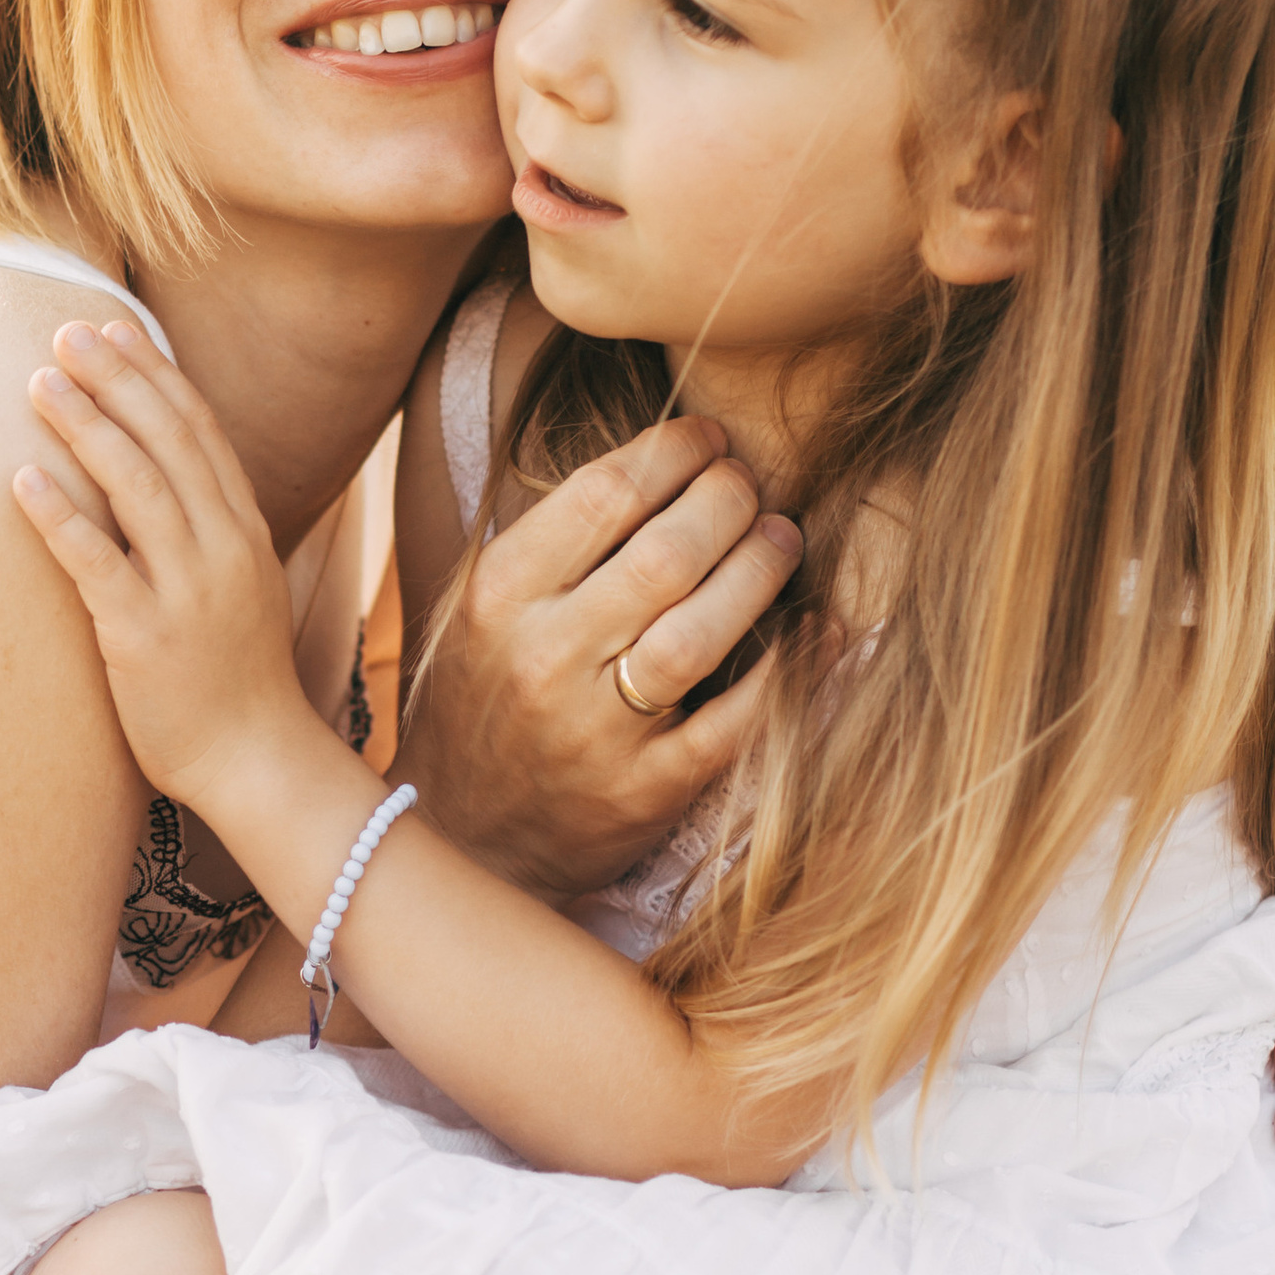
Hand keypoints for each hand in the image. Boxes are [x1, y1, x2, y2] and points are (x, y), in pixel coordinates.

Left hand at [14, 320, 319, 814]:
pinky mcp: (145, 638)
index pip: (199, 430)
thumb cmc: (236, 675)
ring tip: (41, 383)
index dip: (155, 373)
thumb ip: (209, 528)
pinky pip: (97, 565)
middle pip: (167, 442)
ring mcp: (187, 592)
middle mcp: (222, 548)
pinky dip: (60, 517)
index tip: (116, 328)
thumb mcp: (240, 584)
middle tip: (66, 333)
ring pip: (136, 487)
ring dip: (86, 427)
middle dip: (116, 379)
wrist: (256, 759)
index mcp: (244, 530)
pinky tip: (22, 479)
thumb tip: (166, 474)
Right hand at [400, 417, 801, 892]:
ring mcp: (594, 732)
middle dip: (729, 500)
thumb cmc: (483, 699)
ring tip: (783, 537)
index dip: (674, 451)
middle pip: (665, 552)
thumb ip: (553, 541)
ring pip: (701, 632)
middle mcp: (542, 658)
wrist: (460, 835)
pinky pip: (734, 721)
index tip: (710, 439)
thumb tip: (665, 462)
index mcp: (499, 596)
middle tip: (752, 486)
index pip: (604, 493)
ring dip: (760, 570)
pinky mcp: (643, 792)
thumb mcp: (478, 608)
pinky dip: (787, 669)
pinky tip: (814, 629)